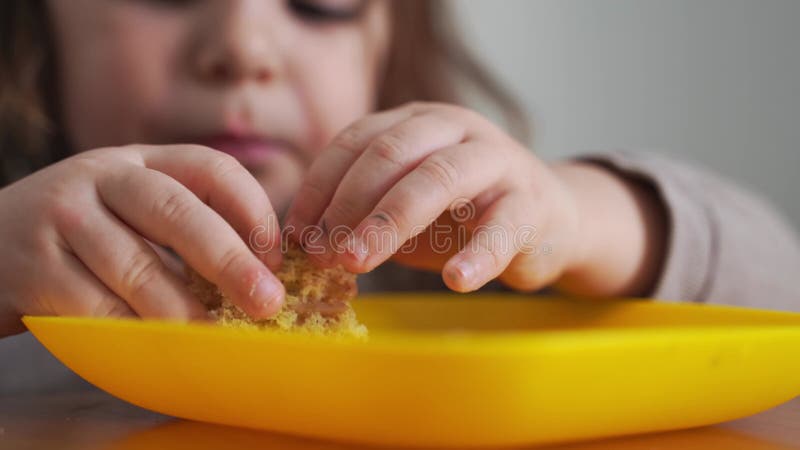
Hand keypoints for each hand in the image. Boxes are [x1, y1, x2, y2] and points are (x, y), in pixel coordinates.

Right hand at [0, 145, 283, 336]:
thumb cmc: (79, 236)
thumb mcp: (128, 207)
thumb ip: (183, 224)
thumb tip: (261, 272)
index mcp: (140, 162)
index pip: (210, 168)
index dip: (252, 208)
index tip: (275, 254)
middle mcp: (101, 178)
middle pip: (178, 212)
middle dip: (230, 260)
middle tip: (267, 301)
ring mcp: (63, 218)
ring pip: (138, 267)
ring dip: (185, 309)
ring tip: (217, 336)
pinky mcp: (34, 267)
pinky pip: (96, 308)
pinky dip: (135, 333)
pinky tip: (161, 347)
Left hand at [284, 102, 583, 292]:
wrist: (549, 219)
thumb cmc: (464, 214)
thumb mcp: (407, 207)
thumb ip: (364, 216)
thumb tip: (306, 244)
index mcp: (417, 122)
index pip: (356, 140)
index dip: (321, 186)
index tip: (296, 233)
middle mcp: (455, 128)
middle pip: (390, 154)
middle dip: (348, 204)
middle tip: (322, 253)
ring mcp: (496, 159)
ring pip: (438, 178)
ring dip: (391, 221)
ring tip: (358, 263)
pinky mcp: (532, 202)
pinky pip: (502, 226)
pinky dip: (478, 254)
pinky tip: (456, 280)